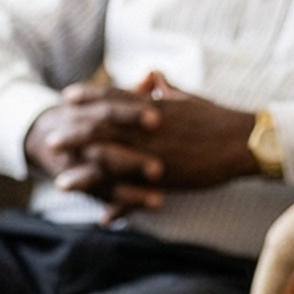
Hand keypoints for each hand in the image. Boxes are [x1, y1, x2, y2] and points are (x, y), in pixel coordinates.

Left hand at [21, 73, 261, 219]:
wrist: (243, 140)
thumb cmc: (218, 117)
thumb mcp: (189, 98)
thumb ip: (166, 89)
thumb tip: (153, 76)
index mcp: (153, 108)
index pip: (112, 97)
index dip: (88, 95)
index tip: (66, 95)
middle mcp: (148, 130)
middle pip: (102, 130)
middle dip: (74, 136)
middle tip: (50, 141)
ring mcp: (154, 155)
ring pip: (111, 165)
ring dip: (84, 176)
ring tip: (61, 183)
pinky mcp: (166, 178)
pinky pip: (136, 194)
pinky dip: (119, 206)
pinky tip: (102, 217)